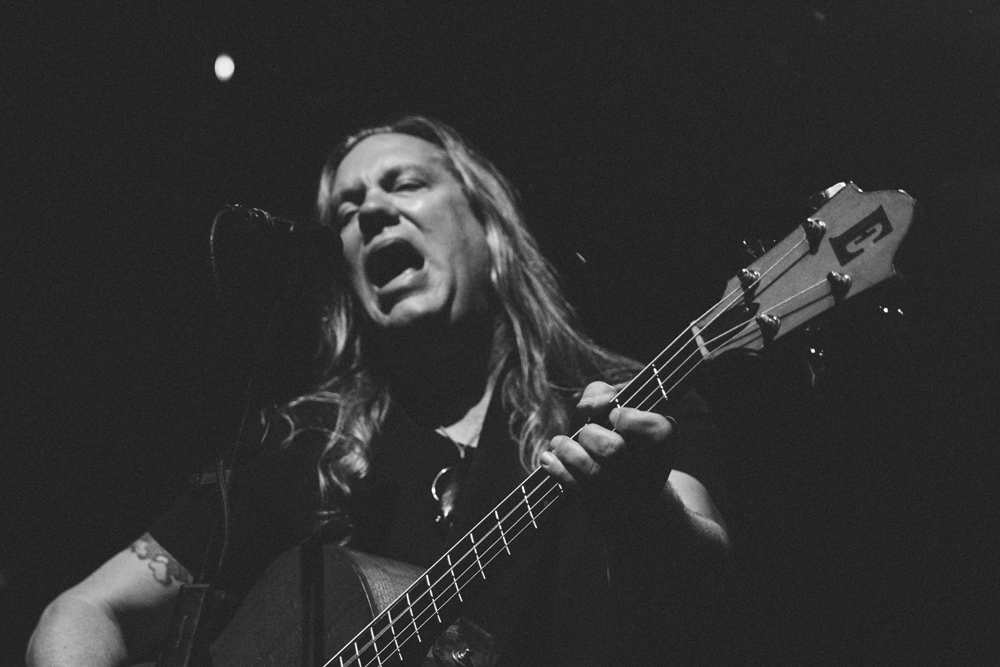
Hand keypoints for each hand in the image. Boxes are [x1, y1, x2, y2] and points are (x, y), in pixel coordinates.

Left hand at [540, 381, 676, 508]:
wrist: (630, 494)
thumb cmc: (619, 438)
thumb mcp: (618, 409)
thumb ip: (602, 394)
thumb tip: (588, 407)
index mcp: (664, 442)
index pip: (656, 429)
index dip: (628, 419)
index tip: (613, 416)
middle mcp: (650, 471)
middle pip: (612, 450)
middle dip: (590, 435)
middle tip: (587, 434)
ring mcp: (626, 494)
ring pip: (592, 472)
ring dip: (568, 451)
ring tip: (561, 444)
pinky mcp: (602, 508)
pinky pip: (575, 488)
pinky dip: (556, 468)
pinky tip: (550, 458)